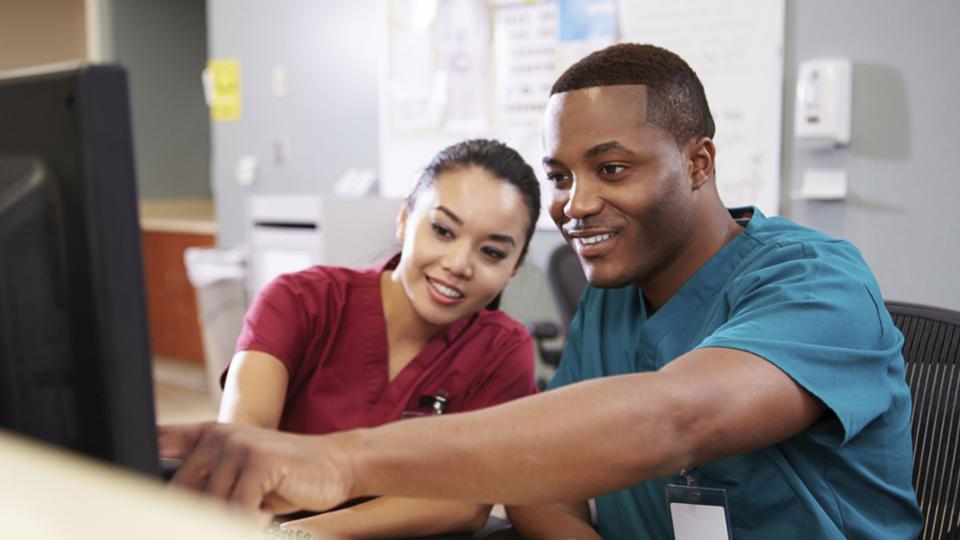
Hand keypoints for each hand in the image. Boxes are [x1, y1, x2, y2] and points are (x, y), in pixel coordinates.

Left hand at [159, 422, 354, 515]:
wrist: (333, 464)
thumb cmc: (282, 476)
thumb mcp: (237, 474)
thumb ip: (203, 480)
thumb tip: (159, 508)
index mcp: (207, 436)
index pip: (158, 447)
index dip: (141, 475)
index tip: (137, 502)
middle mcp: (217, 435)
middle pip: (183, 494)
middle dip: (199, 515)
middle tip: (240, 509)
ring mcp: (239, 445)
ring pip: (211, 505)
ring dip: (233, 517)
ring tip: (256, 509)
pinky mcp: (260, 461)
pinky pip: (237, 508)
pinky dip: (250, 519)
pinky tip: (265, 512)